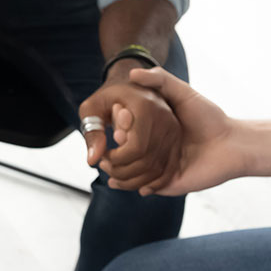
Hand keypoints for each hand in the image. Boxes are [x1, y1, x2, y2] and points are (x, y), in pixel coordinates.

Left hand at [79, 72, 182, 194]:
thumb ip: (92, 133)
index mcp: (146, 107)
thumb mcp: (92, 107)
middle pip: (147, 162)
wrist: (132, 86)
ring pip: (157, 169)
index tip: (102, 158)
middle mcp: (166, 119)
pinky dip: (150, 183)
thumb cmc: (109, 96)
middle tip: (105, 166)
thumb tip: (93, 161)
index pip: (135, 148)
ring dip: (133, 181)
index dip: (115, 160)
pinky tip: (133, 183)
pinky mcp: (178, 140)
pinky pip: (167, 170)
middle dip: (122, 172)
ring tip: (114, 174)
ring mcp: (175, 131)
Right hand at [119, 67, 239, 195]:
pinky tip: (119, 180)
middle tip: (111, 144)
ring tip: (106, 166)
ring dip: (117, 171)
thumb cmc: (209, 117)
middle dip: (113, 152)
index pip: (128, 130)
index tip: (117, 117)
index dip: (119, 124)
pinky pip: (146, 187)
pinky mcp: (169, 184)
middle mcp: (155, 150)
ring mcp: (161, 169)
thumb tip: (133, 72)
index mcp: (155, 130)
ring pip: (132, 173)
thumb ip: (160, 80)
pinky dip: (133, 185)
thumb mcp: (183, 93)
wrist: (232, 144)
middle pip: (126, 153)